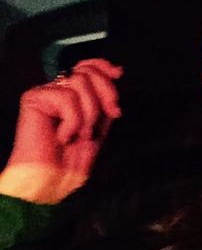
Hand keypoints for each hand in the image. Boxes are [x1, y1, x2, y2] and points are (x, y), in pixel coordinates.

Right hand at [0, 59, 122, 203]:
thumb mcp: (97, 132)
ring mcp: (47, 95)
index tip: (118, 73)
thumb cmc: (69, 166)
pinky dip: (72, 121)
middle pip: (87, 71)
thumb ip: (104, 106)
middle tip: (111, 113)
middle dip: (105, 92)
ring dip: (89, 114)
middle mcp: (59, 93)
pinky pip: (66, 97)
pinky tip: (62, 136)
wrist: (50, 183)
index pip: (87, 68)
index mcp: (74, 101)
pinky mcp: (35, 99)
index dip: (103, 66)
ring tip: (78, 135)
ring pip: (80, 82)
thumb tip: (114, 75)